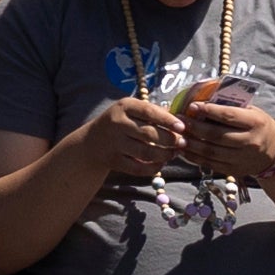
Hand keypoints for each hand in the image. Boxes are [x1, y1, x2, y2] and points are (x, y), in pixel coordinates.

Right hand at [76, 89, 191, 179]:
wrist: (92, 142)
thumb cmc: (121, 122)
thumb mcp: (131, 110)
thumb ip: (153, 112)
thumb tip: (181, 121)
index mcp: (124, 106)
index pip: (149, 112)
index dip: (168, 120)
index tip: (182, 127)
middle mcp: (117, 123)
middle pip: (149, 134)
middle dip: (170, 140)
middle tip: (183, 143)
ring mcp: (114, 143)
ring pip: (146, 152)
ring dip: (165, 154)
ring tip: (174, 153)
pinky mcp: (114, 160)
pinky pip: (138, 168)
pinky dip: (153, 167)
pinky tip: (161, 163)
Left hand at [178, 87, 274, 183]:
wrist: (274, 151)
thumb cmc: (257, 125)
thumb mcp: (251, 111)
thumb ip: (230, 106)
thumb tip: (203, 98)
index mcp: (255, 122)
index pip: (228, 116)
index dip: (208, 111)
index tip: (192, 106)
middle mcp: (250, 141)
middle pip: (216, 135)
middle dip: (195, 128)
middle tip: (179, 121)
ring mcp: (242, 158)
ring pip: (211, 152)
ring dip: (191, 144)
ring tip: (178, 136)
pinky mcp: (235, 170)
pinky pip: (211, 164)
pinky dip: (195, 157)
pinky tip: (184, 150)